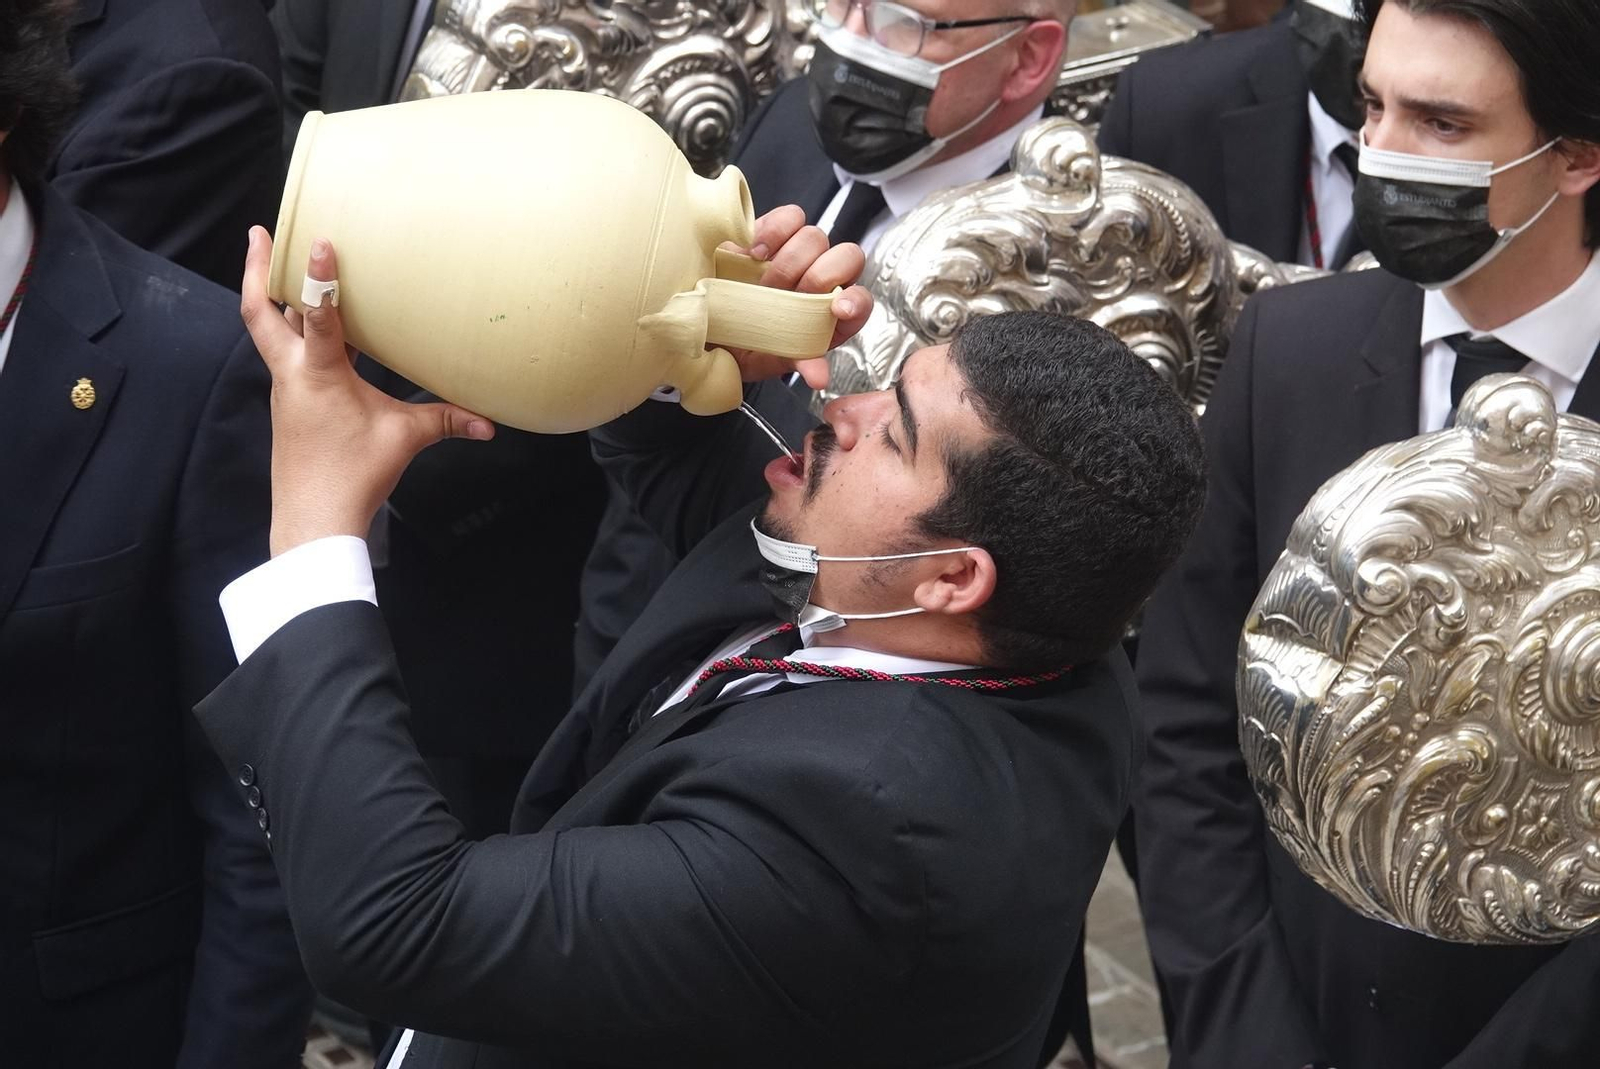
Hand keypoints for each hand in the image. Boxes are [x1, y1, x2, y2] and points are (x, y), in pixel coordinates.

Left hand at [240, 227, 493, 556]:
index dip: (319, 276)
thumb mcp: (406, 439)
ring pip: (268, 331)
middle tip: (259, 233)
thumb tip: (489, 424)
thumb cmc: (353, 476)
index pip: (317, 314)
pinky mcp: (289, 404)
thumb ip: (446, 421)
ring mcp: (286, 389)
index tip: (320, 239)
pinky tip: (306, 325)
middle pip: (261, 311)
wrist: (314, 519)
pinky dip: (290, 330)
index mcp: (318, 374)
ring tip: (273, 263)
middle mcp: (292, 375)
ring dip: (269, 297)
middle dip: (257, 269)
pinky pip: (284, 355)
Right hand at [729, 205, 873, 390]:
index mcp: (829, 314)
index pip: (861, 300)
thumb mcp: (766, 359)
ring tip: (762, 282)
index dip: (856, 302)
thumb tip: (818, 377)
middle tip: (785, 294)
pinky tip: (754, 252)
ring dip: (789, 261)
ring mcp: (798, 253)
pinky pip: (791, 217)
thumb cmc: (740, 343)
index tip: (837, 309)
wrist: (703, 320)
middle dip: (819, 276)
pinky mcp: (774, 231)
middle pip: (847, 258)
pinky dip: (775, 231)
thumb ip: (797, 362)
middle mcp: (821, 280)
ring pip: (817, 238)